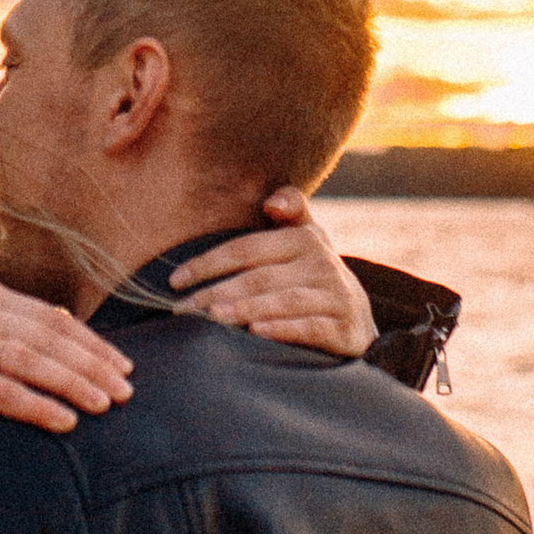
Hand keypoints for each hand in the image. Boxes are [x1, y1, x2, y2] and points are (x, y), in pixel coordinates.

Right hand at [0, 284, 134, 440]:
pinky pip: (2, 391)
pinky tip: (66, 422)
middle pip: (48, 338)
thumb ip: (16, 343)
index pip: (52, 319)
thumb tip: (77, 351)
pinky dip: (38, 407)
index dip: (92, 344)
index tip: (125, 368)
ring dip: (74, 384)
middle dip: (92, 365)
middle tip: (127, 391)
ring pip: (31, 360)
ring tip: (106, 405)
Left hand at [167, 189, 373, 355]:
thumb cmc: (313, 275)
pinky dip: (284, 328)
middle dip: (219, 291)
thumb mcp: (306, 238)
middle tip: (185, 308)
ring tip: (213, 317)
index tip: (176, 280)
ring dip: (247, 308)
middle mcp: (322, 264)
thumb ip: (291, 210)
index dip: (210, 262)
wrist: (358, 318)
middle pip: (261, 277)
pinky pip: (311, 327)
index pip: (247, 248)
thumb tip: (271, 201)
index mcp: (305, 238)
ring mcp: (336, 296)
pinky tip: (257, 331)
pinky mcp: (345, 327)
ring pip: (284, 301)